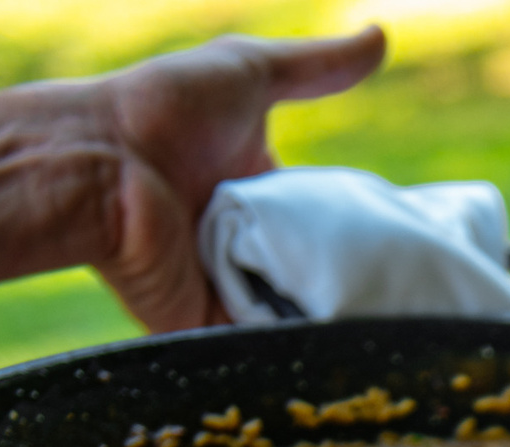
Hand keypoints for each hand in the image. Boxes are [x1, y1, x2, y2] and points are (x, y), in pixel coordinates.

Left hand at [85, 30, 387, 332]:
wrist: (97, 166)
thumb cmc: (159, 112)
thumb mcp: (248, 73)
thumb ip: (316, 66)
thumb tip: (380, 36)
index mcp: (255, 195)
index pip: (324, 224)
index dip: (366, 233)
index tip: (412, 244)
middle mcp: (242, 247)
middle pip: (317, 276)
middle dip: (358, 284)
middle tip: (413, 287)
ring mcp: (226, 290)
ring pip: (295, 315)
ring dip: (333, 317)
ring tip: (393, 319)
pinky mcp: (205, 328)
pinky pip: (260, 345)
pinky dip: (294, 347)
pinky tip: (345, 343)